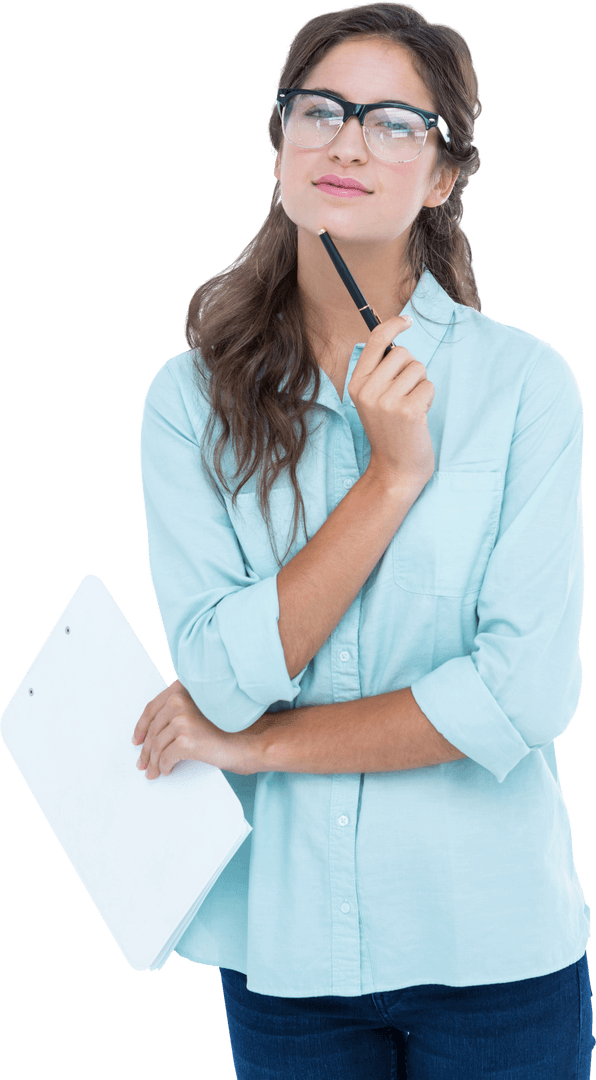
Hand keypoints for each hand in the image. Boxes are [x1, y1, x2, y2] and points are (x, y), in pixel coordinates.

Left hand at [132, 679, 248, 777]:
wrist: (253, 741)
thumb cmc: (233, 727)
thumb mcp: (204, 709)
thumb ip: (182, 710)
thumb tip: (155, 731)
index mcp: (184, 689)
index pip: (153, 707)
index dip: (142, 726)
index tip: (137, 739)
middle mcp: (181, 699)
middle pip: (153, 728)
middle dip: (146, 749)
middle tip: (142, 762)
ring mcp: (182, 719)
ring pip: (157, 745)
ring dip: (153, 761)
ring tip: (152, 771)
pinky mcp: (185, 740)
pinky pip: (165, 757)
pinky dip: (163, 767)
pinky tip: (165, 771)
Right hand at [349, 314, 434, 492]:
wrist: (395, 469)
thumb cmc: (389, 431)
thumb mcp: (373, 400)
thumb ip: (379, 373)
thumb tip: (395, 339)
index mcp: (356, 384)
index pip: (374, 341)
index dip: (393, 325)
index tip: (407, 320)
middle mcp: (368, 391)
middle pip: (402, 353)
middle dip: (411, 369)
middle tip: (405, 394)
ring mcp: (387, 401)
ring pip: (418, 368)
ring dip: (421, 385)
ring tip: (411, 407)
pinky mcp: (408, 410)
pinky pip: (428, 386)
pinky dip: (428, 398)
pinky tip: (418, 417)